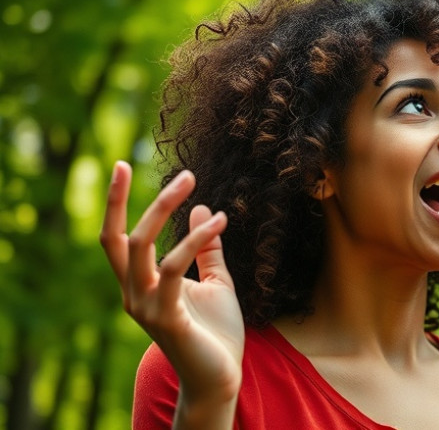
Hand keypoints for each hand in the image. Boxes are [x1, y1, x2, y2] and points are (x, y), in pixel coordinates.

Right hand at [100, 162, 244, 424]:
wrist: (221, 376)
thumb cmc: (217, 332)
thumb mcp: (217, 281)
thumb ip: (207, 249)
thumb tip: (204, 207)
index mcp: (140, 284)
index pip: (115, 238)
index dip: (115, 202)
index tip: (122, 165)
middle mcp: (134, 293)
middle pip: (122, 238)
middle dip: (143, 200)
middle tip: (183, 172)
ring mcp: (146, 306)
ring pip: (140, 246)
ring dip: (164, 209)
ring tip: (193, 182)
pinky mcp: (166, 317)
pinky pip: (175, 267)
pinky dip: (196, 239)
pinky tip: (222, 221)